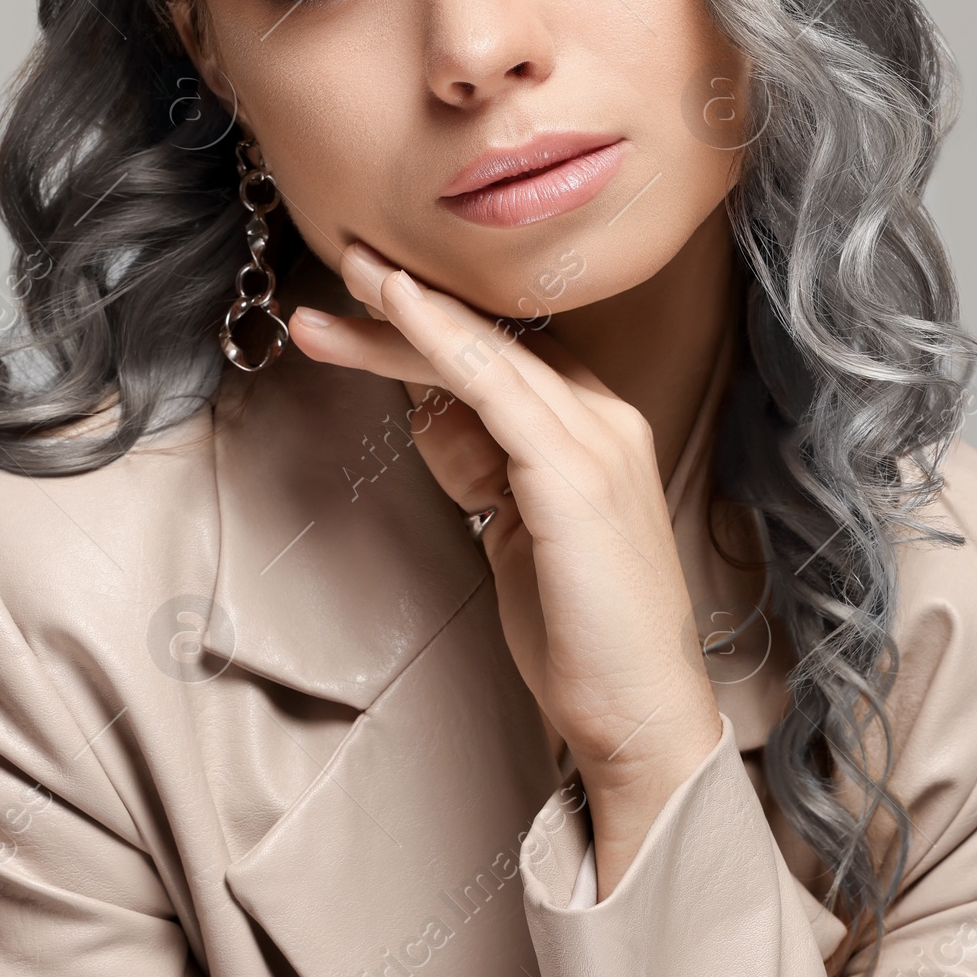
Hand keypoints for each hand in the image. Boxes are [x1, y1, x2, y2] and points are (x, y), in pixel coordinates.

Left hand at [289, 242, 724, 897]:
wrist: (637, 716)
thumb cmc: (578, 636)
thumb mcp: (516, 532)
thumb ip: (482, 467)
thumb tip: (428, 415)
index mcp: (598, 430)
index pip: (503, 356)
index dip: (431, 323)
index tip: (365, 296)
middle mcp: (606, 420)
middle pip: (490, 344)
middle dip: (408, 305)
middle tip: (342, 260)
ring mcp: (597, 441)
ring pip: (484, 355)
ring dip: (404, 317)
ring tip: (339, 287)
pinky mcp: (575, 474)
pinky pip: (496, 387)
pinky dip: (443, 344)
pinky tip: (399, 313)